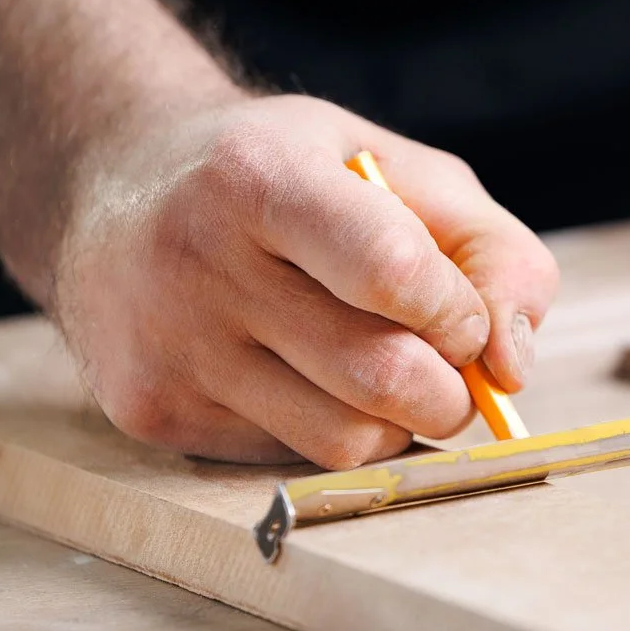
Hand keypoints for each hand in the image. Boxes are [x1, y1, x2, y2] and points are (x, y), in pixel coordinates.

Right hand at [51, 93, 558, 466]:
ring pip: (342, 440)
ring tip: (380, 367)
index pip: (395, 273)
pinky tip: (304, 375)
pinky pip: (288, 460)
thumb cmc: (292, 174)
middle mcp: (198, 260)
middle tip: (447, 365)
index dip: (459, 313)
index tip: (463, 316)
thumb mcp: (401, 170)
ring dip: (396, 422)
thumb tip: (512, 369)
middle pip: (380, 375)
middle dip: (450, 389)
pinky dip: (330, 432)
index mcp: (261, 175)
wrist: (117, 184)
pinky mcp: (151, 408)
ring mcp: (167, 344)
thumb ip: (494, 255)